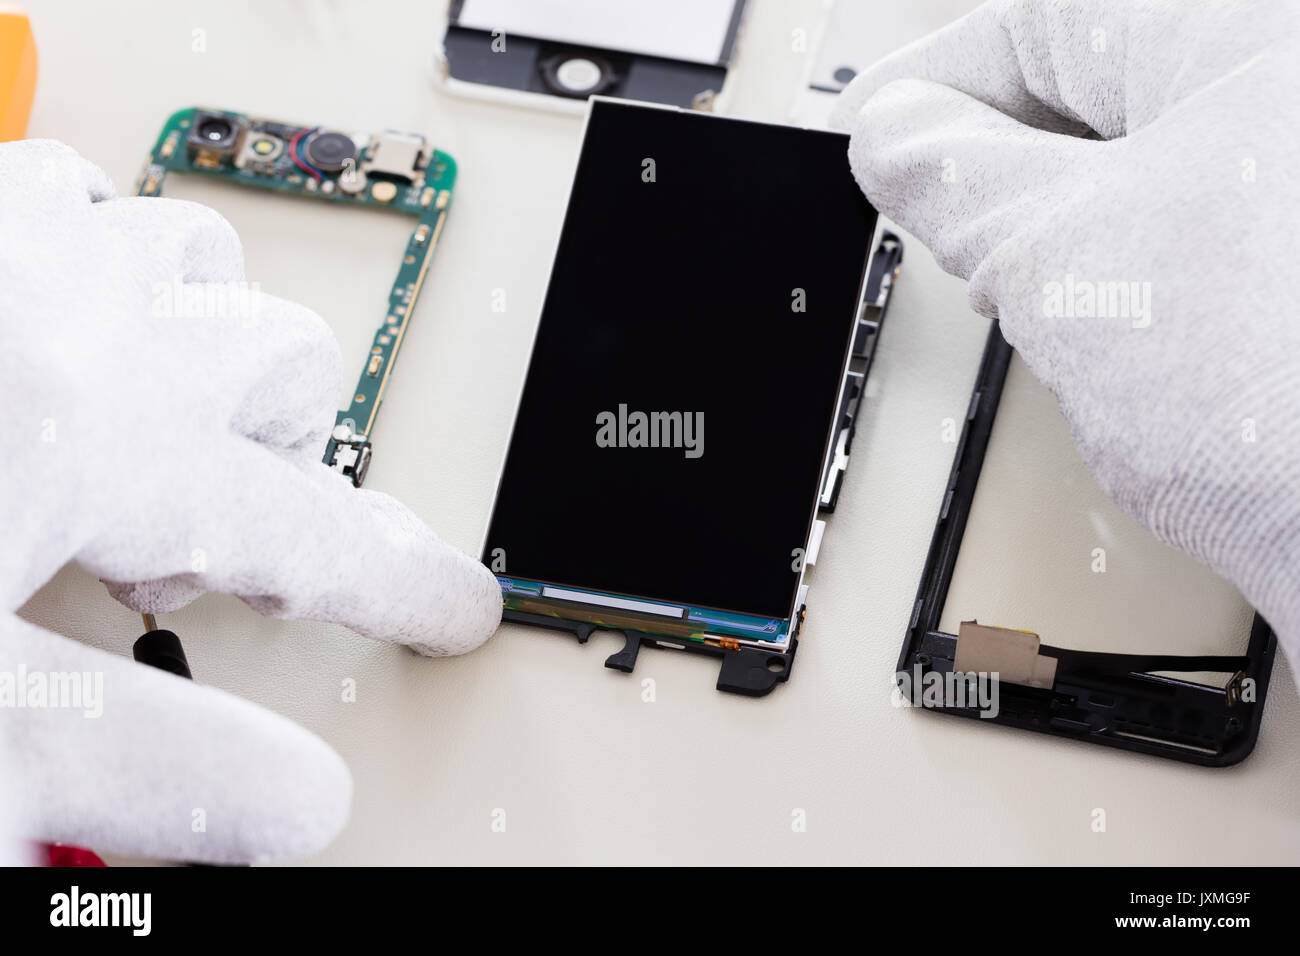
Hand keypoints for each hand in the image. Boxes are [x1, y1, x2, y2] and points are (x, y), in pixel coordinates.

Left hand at [0, 140, 501, 862]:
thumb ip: (148, 761)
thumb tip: (296, 802)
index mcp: (96, 440)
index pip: (316, 537)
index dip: (403, 589)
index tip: (458, 610)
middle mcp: (68, 316)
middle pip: (288, 363)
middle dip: (281, 462)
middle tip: (211, 544)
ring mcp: (12, 250)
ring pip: (194, 250)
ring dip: (199, 340)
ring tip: (150, 417)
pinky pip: (73, 194)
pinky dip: (96, 255)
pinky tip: (54, 316)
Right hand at [832, 0, 1299, 665]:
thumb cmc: (1288, 403)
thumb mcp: (1059, 261)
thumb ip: (953, 177)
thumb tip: (896, 136)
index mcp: (1249, 30)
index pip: (1044, 23)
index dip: (936, 86)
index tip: (882, 133)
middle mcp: (1289, 79)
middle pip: (1100, 82)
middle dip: (1001, 159)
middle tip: (941, 221)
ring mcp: (1296, 170)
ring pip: (1148, 150)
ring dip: (1065, 212)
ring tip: (1026, 287)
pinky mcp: (1297, 248)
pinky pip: (1202, 208)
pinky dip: (1133, 250)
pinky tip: (1109, 307)